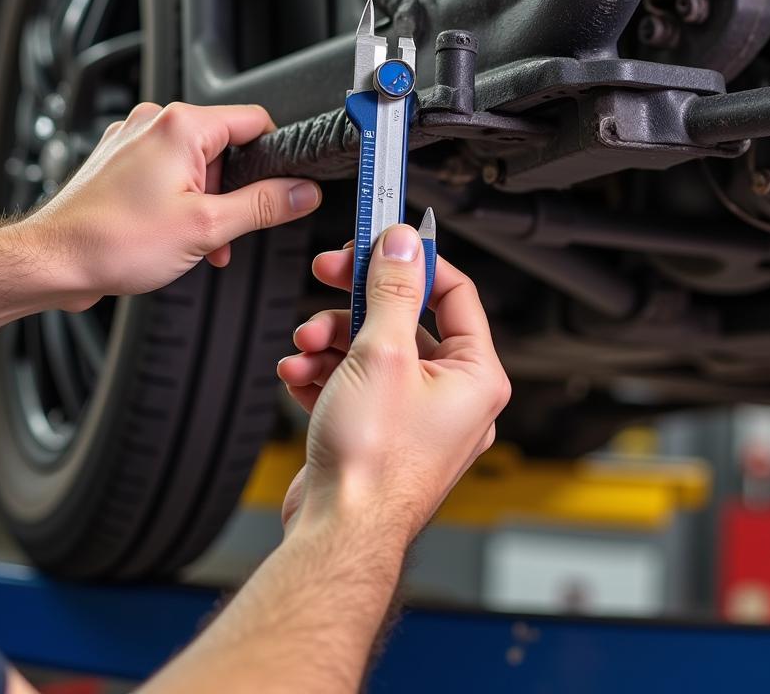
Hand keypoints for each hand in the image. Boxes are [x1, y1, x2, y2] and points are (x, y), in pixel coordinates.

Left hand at [26, 102, 321, 307]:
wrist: (52, 262)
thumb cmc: (112, 242)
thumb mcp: (207, 228)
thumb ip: (263, 205)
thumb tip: (303, 192)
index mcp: (180, 125)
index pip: (255, 121)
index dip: (275, 156)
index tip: (282, 187)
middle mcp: (153, 122)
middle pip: (225, 146)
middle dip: (234, 191)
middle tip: (226, 230)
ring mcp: (132, 141)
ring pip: (195, 163)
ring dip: (207, 202)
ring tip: (195, 242)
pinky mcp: (118, 162)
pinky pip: (166, 173)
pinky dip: (179, 202)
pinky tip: (172, 236)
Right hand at [276, 224, 509, 543]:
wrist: (335, 533)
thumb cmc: (373, 464)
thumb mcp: (383, 352)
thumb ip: (393, 289)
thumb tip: (402, 244)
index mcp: (473, 377)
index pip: (454, 292)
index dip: (413, 260)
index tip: (380, 236)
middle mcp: (450, 397)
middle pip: (404, 319)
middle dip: (355, 301)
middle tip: (327, 271)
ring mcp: (413, 417)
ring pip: (371, 350)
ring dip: (329, 339)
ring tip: (303, 345)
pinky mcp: (378, 433)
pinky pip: (353, 383)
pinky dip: (323, 373)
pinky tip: (296, 374)